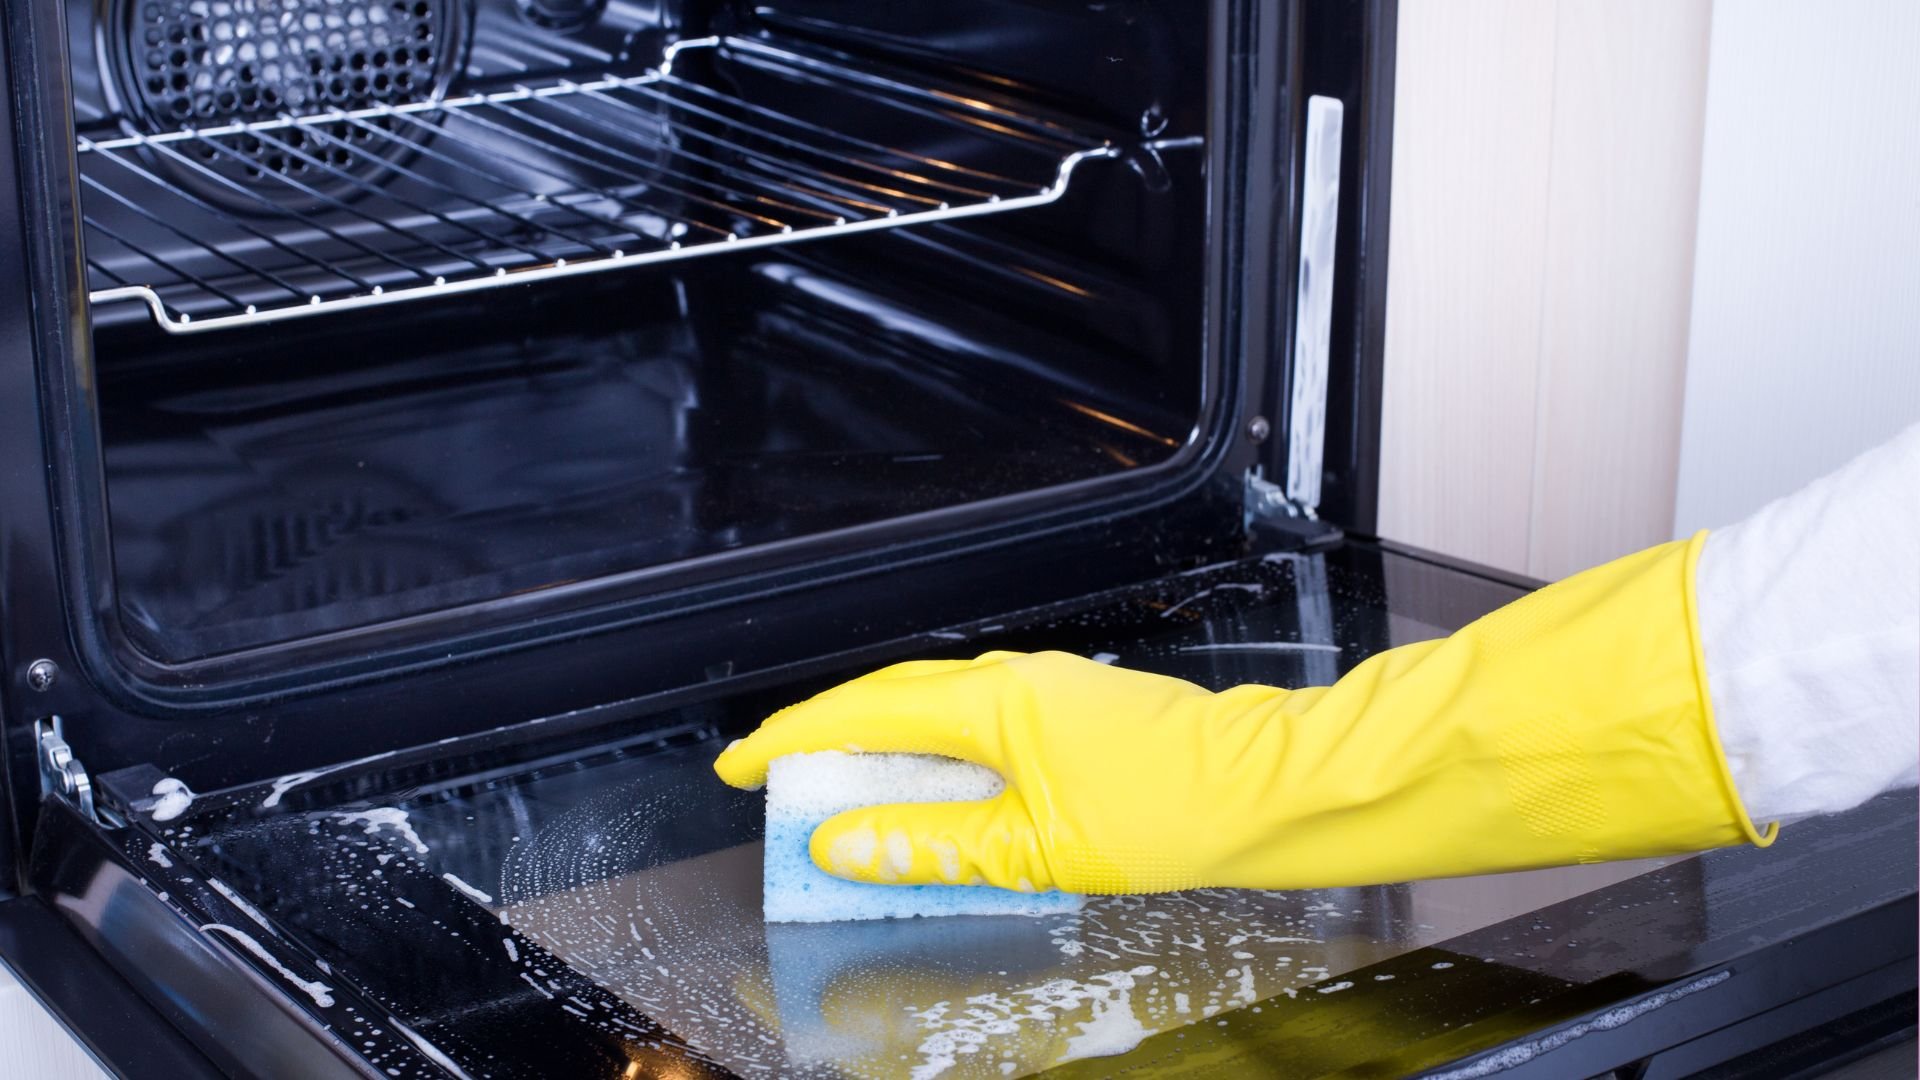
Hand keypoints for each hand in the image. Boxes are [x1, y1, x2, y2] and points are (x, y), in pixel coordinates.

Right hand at [715, 536, 1772, 892]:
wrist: (1269, 789)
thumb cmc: (1171, 809)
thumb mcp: (1033, 847)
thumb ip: (931, 844)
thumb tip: (846, 843)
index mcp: (993, 701)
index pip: (862, 713)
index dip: (793, 741)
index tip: (744, 765)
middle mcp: (1014, 679)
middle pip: (889, 699)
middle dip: (825, 739)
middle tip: (778, 783)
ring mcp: (1045, 687)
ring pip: (932, 708)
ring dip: (879, 747)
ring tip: (843, 799)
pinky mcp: (1070, 709)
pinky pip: (973, 720)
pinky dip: (931, 754)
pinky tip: (932, 795)